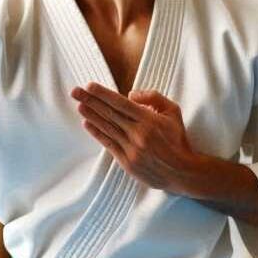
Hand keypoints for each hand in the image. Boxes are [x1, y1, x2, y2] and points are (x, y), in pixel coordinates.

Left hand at [70, 83, 197, 193]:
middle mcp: (138, 133)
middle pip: (109, 114)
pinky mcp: (126, 161)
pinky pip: (108, 144)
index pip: (121, 103)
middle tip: (75, 91)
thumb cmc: (177, 139)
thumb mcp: (173, 111)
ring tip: (78, 105)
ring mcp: (131, 149)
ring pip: (107, 128)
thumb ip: (153, 98)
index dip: (103, 94)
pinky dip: (97, 133)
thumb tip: (130, 94)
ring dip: (91, 115)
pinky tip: (87, 123)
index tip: (89, 85)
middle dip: (90, 100)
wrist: (182, 172)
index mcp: (149, 120)